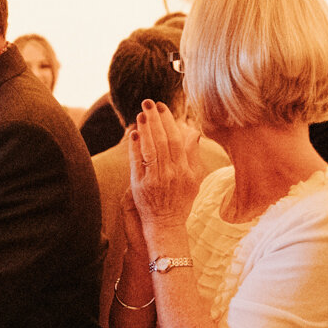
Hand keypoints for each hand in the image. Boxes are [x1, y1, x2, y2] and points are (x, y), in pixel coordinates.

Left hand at [125, 101, 205, 242]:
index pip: (176, 140)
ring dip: (145, 130)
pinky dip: (134, 147)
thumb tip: (195, 133)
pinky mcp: (139, 185)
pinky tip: (133, 133)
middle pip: (162, 140)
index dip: (168, 122)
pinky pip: (137, 162)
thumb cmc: (181, 201)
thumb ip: (194, 155)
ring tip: (141, 114)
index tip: (162, 107)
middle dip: (155, 120)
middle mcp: (170, 173)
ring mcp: (154, 179)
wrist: (166, 224)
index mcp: (184, 169)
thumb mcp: (194, 179)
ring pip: (149, 149)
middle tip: (148, 103)